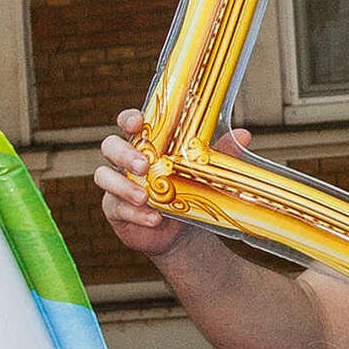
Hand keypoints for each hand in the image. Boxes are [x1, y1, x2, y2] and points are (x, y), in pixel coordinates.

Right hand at [95, 108, 250, 258]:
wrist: (182, 229)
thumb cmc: (188, 189)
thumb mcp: (204, 170)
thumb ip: (220, 151)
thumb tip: (244, 134)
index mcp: (145, 144)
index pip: (128, 124)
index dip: (128, 119)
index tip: (137, 122)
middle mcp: (125, 161)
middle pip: (110, 146)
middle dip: (124, 153)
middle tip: (144, 164)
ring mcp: (116, 185)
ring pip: (104, 177)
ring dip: (124, 186)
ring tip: (145, 196)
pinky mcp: (115, 210)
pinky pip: (116, 208)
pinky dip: (135, 214)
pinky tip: (154, 218)